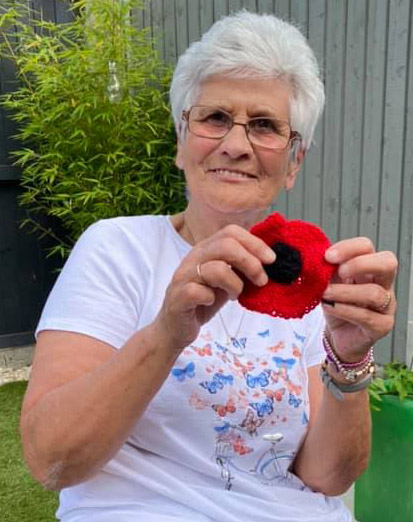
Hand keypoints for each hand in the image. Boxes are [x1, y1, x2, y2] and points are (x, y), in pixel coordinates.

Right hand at [155, 224, 275, 351]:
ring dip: (235, 284)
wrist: (175, 327)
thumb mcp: (226, 280)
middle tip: (261, 280)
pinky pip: (197, 291)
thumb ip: (241, 268)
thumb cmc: (203, 301)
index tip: (271, 260)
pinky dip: (211, 298)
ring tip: (236, 295)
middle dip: (251, 263)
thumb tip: (270, 261)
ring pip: (216, 268)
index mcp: (206, 249)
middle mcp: (193, 258)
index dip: (255, 243)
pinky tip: (211, 302)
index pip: (231, 232)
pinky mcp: (177, 297)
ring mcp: (183, 277)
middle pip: (226, 245)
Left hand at [322, 237, 397, 362]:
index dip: (349, 248)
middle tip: (339, 272)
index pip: (367, 247)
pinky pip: (367, 316)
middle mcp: (383, 284)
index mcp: (369, 268)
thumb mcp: (329, 282)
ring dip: (345, 292)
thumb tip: (316, 258)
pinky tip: (330, 307)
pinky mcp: (382, 326)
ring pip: (375, 293)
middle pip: (388, 263)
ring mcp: (386, 305)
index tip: (328, 256)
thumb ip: (327, 269)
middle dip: (360, 264)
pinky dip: (345, 310)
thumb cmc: (335, 305)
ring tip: (325, 293)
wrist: (337, 336)